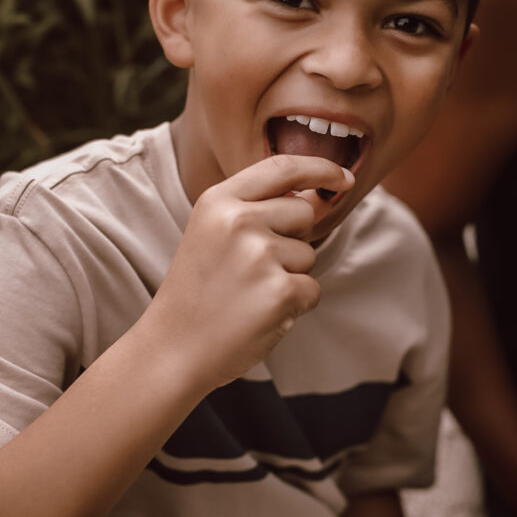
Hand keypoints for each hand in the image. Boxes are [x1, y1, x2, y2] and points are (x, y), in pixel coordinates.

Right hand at [144, 154, 353, 395]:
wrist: (173, 349)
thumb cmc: (197, 293)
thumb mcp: (213, 235)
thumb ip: (259, 210)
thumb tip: (319, 196)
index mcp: (218, 201)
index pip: (281, 167)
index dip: (320, 169)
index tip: (343, 177)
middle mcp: (239, 221)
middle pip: (303, 212)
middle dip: (293, 239)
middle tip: (252, 268)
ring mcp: (260, 256)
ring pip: (308, 255)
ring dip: (290, 276)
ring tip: (249, 294)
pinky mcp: (280, 291)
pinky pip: (312, 289)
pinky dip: (294, 305)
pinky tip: (259, 314)